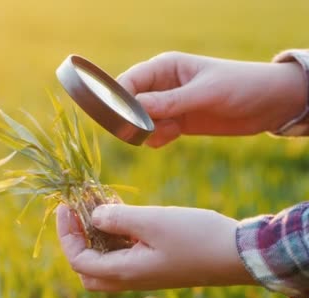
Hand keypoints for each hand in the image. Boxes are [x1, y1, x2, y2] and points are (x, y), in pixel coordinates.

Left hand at [56, 204, 256, 291]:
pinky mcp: (154, 264)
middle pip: (86, 269)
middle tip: (76, 212)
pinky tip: (119, 211)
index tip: (64, 206)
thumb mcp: (152, 221)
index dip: (66, 233)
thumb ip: (117, 218)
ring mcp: (143, 273)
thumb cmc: (196, 236)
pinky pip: (123, 254)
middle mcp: (130, 277)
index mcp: (125, 271)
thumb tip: (93, 215)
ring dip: (95, 236)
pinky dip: (113, 235)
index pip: (78, 260)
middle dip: (75, 240)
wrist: (239, 255)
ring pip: (104, 261)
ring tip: (96, 205)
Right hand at [117, 52, 307, 146]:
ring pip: (139, 122)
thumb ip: (170, 101)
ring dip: (148, 130)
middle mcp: (161, 85)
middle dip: (133, 118)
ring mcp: (168, 105)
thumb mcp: (204, 93)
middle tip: (148, 128)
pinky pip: (153, 134)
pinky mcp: (176, 122)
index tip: (120, 118)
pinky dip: (158, 138)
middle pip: (129, 103)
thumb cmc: (240, 86)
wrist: (269, 104)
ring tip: (171, 130)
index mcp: (164, 67)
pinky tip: (176, 134)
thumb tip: (134, 106)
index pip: (128, 81)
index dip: (119, 99)